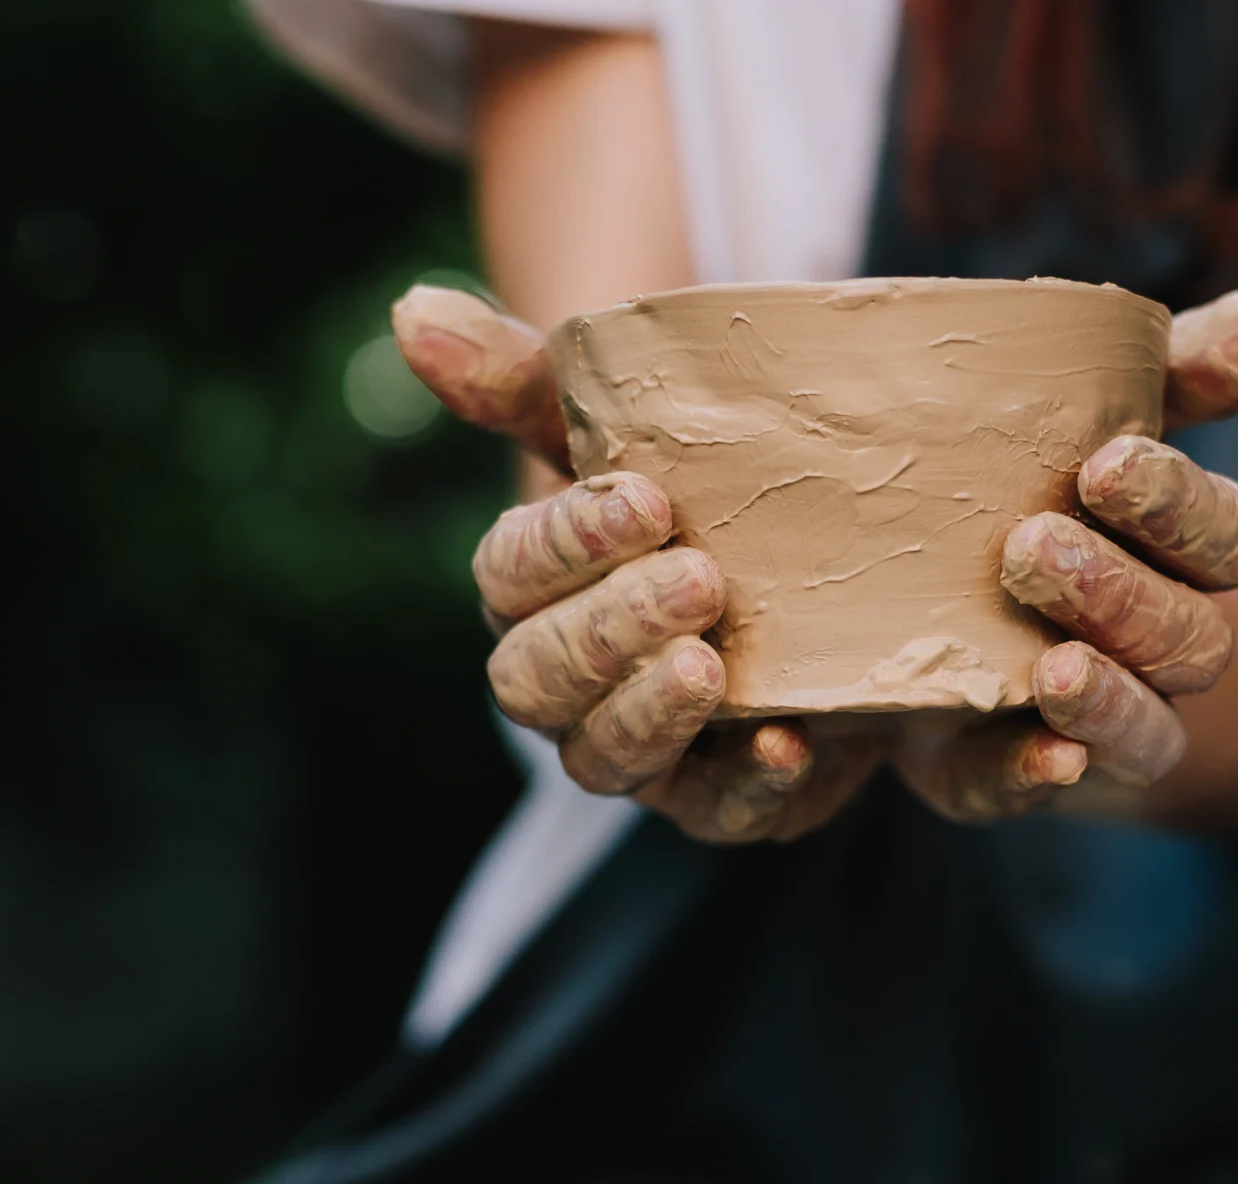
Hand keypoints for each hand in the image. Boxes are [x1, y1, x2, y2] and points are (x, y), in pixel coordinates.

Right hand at [392, 284, 876, 842]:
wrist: (826, 573)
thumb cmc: (696, 495)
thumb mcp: (619, 429)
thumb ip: (522, 380)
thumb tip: (411, 313)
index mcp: (530, 593)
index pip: (508, 576)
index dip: (564, 543)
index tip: (641, 497)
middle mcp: (566, 685)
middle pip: (536, 682)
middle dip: (605, 631)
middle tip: (697, 577)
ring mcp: (638, 752)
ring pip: (602, 759)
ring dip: (648, 713)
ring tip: (711, 666)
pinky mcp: (721, 798)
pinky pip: (714, 816)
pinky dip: (742, 789)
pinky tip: (784, 746)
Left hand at [891, 286, 1237, 821]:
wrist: (891, 582)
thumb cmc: (1017, 479)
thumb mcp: (1091, 408)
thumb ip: (1180, 368)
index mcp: (1181, 555)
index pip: (1230, 538)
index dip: (1181, 507)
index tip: (1109, 463)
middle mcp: (1154, 646)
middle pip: (1190, 639)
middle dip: (1125, 595)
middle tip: (1033, 546)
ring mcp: (1088, 719)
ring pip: (1145, 729)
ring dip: (1107, 696)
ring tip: (1051, 663)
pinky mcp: (997, 769)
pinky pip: (1031, 791)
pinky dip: (1041, 776)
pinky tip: (1043, 756)